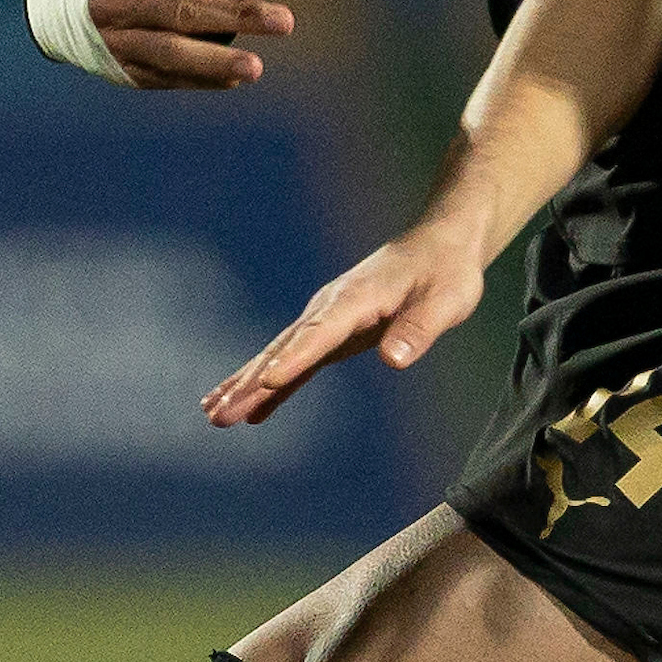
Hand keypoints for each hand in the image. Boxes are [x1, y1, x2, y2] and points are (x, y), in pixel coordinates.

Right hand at [93, 0, 296, 86]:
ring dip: (214, 61)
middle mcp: (113, 5)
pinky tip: (235, 78)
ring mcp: (116, 41)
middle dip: (232, 18)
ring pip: (169, 53)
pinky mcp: (123, 69)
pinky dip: (199, 79)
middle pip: (177, 13)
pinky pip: (164, 77)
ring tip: (257, 67)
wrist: (55, 2)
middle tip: (284, 21)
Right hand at [205, 225, 491, 425]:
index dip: (295, 357)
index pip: (320, 332)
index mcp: (356, 297)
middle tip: (219, 414)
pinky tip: (249, 411)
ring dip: (246, 385)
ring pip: (278, 355)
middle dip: (251, 382)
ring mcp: (324, 319)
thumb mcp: (446, 301)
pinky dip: (270, 385)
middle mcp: (329, 307)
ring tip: (215, 416)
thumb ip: (419, 329)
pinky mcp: (330, 332)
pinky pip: (294, 361)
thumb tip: (394, 360)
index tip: (267, 382)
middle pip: (285, 349)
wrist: (440, 245)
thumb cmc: (446, 273)